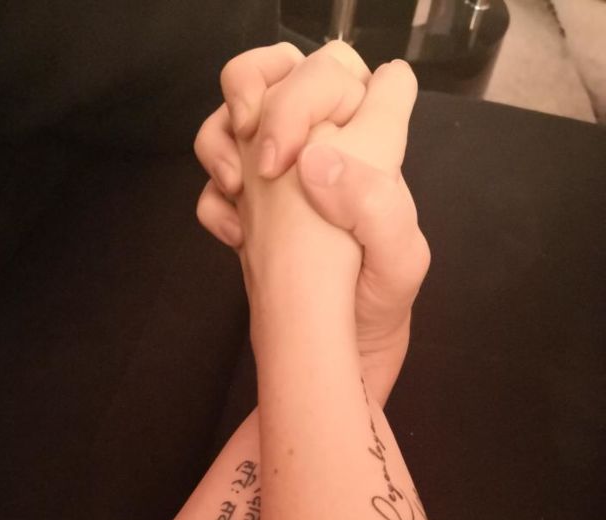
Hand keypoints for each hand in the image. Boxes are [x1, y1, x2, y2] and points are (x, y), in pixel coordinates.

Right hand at [194, 43, 429, 402]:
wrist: (340, 356)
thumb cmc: (379, 307)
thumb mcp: (399, 265)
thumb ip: (375, 207)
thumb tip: (315, 162)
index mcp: (372, 147)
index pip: (359, 75)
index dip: (329, 88)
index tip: (307, 141)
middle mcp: (326, 148)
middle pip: (282, 70)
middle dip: (255, 92)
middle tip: (261, 156)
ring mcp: (283, 177)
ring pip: (235, 113)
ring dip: (220, 140)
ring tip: (238, 189)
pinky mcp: (251, 209)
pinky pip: (214, 179)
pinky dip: (213, 200)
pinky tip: (237, 238)